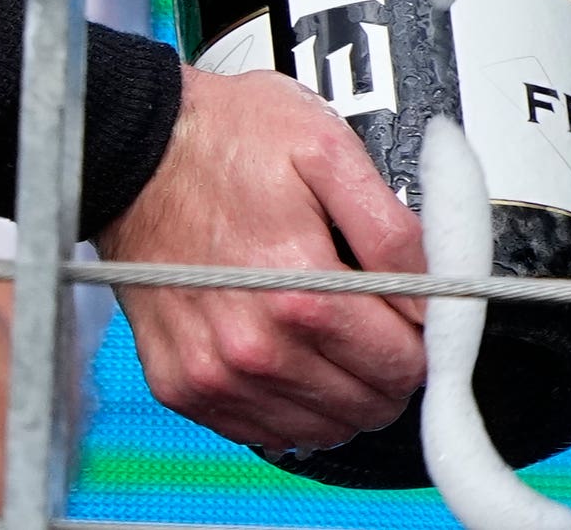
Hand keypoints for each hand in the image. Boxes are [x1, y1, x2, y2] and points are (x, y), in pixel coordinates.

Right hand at [98, 66, 429, 454]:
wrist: (133, 148)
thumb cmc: (228, 141)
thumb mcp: (328, 152)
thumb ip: (392, 230)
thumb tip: (437, 292)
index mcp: (300, 291)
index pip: (402, 364)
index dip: (423, 338)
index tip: (415, 314)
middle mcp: (254, 349)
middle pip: (367, 405)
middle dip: (388, 367)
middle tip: (378, 320)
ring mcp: (215, 376)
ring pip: (320, 428)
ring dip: (343, 392)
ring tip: (334, 334)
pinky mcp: (183, 387)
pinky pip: (262, 431)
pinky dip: (289, 403)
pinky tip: (289, 352)